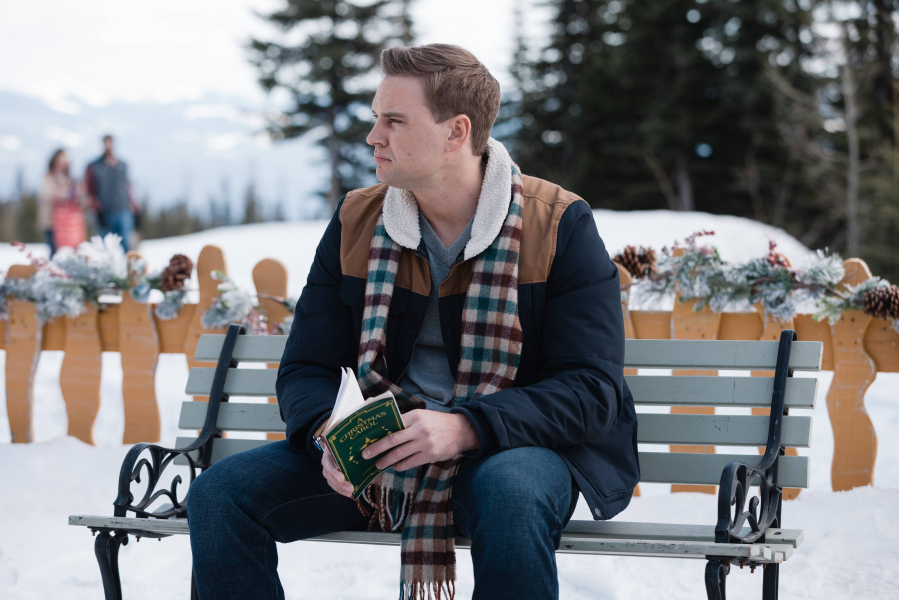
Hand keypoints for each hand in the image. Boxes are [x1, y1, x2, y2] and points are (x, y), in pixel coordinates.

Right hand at [321, 444, 353, 497]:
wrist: (341, 440)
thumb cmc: (346, 441)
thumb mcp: (348, 440)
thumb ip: (354, 444)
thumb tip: (366, 450)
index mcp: (329, 451)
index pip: (327, 462)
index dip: (334, 472)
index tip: (341, 478)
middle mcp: (327, 461)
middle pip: (329, 475)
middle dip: (339, 484)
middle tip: (351, 489)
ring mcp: (328, 469)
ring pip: (331, 482)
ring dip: (341, 489)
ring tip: (351, 493)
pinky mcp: (332, 476)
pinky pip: (334, 485)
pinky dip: (341, 490)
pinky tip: (350, 494)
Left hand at [361, 410, 477, 471]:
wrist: (461, 430)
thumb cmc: (437, 423)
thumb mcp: (423, 416)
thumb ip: (406, 421)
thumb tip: (386, 430)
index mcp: (415, 416)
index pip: (393, 423)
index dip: (379, 432)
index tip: (367, 438)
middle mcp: (419, 429)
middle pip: (393, 439)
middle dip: (377, 448)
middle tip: (366, 454)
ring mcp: (425, 443)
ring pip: (400, 453)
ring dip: (386, 460)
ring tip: (378, 464)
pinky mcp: (430, 455)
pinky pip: (410, 462)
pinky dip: (400, 465)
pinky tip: (395, 466)